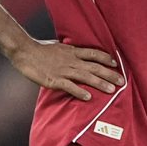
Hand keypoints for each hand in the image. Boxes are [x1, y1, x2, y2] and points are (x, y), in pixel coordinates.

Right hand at [9, 39, 123, 101]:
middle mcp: (71, 60)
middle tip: (122, 81)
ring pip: (86, 77)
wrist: (24, 51)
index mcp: (72, 51)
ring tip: (112, 91)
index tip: (116, 64)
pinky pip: (69, 86)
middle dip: (109, 74)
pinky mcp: (54, 80)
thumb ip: (70, 52)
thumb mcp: (59, 47)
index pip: (94, 54)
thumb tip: (77, 53)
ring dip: (100, 83)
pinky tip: (89, 98)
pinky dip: (79, 92)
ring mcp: (63, 70)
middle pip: (94, 67)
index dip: (106, 58)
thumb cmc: (40, 49)